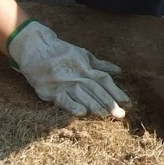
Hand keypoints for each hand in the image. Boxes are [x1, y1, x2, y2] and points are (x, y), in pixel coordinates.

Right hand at [7, 20, 128, 117]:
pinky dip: (72, 106)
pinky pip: (63, 99)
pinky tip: (81, 113)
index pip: (105, 80)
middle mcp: (77, 75)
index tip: (128, 103)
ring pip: (82, 95)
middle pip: (96, 89)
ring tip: (105, 115)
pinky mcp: (50, 90)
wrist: (35, 49)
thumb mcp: (82, 54)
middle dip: (109, 102)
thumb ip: (101, 65)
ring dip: (94, 105)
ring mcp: (63, 83)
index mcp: (86, 67)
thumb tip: (119, 71)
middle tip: (120, 115)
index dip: (117, 92)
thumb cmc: (61, 53)